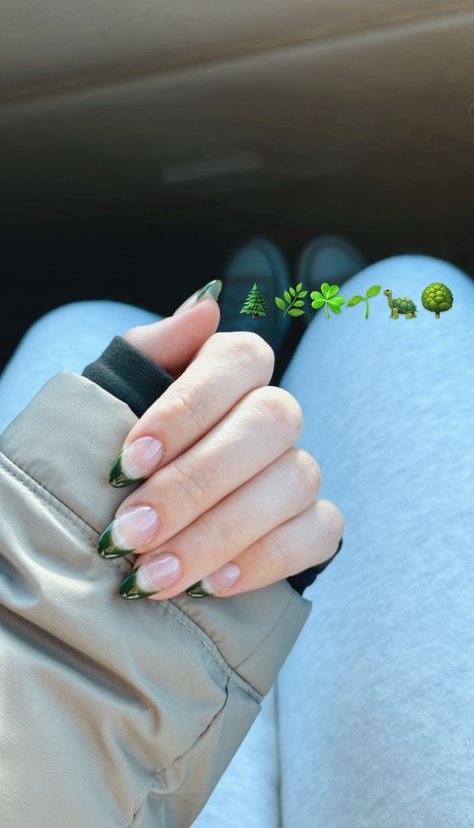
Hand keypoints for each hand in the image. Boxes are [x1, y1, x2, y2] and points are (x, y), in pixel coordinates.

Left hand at [98, 285, 344, 599]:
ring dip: (217, 534)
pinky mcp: (314, 521)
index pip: (237, 361)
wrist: (139, 515)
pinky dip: (265, 560)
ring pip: (291, 483)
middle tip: (130, 533)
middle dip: (194, 485)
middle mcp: (274, 412)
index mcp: (231, 368)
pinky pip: (318, 534)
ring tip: (152, 573)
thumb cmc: (124, 449)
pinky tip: (210, 584)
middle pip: (268, 426)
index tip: (128, 462)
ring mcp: (299, 467)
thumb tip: (205, 303)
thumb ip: (153, 349)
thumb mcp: (116, 393)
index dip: (186, 410)